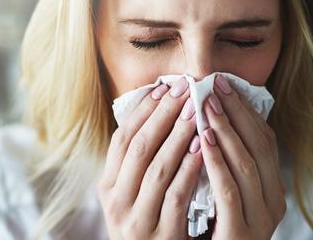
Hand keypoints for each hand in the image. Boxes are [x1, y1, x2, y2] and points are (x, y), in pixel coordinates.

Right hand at [97, 77, 202, 238]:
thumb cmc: (147, 225)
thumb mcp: (132, 196)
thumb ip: (138, 165)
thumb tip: (156, 114)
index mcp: (108, 187)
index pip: (122, 140)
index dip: (142, 112)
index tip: (163, 88)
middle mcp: (116, 202)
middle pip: (139, 148)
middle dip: (163, 115)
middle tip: (184, 90)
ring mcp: (137, 220)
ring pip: (157, 168)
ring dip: (179, 136)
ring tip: (197, 112)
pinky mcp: (162, 236)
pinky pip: (177, 195)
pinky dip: (190, 169)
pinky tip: (204, 148)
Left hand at [199, 75, 285, 238]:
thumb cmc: (214, 229)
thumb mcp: (227, 193)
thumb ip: (225, 162)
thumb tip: (210, 118)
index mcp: (272, 189)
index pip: (265, 141)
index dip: (245, 111)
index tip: (224, 84)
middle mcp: (273, 203)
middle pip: (258, 147)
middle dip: (236, 113)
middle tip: (214, 85)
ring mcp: (259, 220)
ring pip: (246, 165)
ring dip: (225, 131)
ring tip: (206, 104)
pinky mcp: (239, 235)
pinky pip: (228, 191)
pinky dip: (216, 162)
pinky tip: (201, 140)